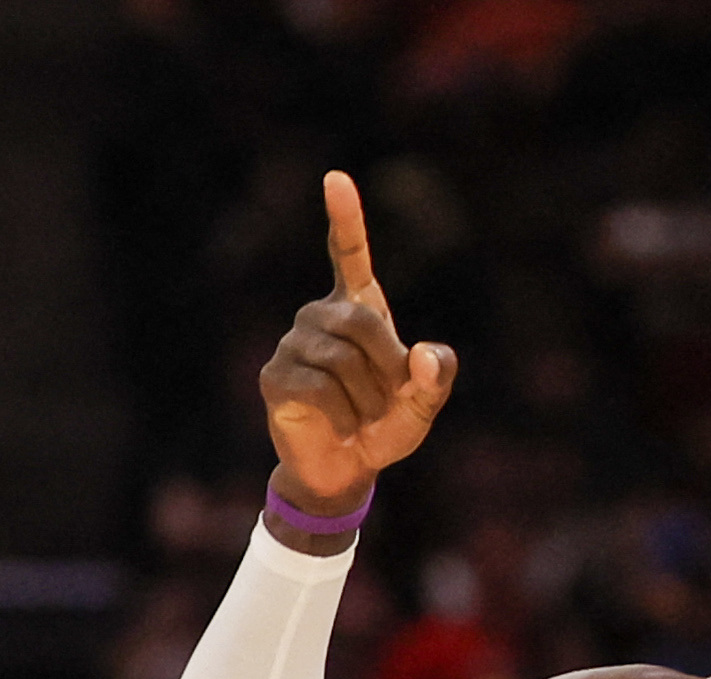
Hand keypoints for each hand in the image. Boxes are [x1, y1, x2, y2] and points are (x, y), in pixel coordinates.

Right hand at [259, 171, 456, 513]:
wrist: (345, 468)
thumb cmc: (384, 427)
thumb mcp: (423, 405)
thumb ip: (436, 378)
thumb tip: (424, 354)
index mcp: (358, 310)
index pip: (348, 255)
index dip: (344, 218)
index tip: (337, 178)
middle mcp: (319, 316)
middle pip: (364, 323)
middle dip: (388, 370)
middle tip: (387, 401)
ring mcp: (293, 343)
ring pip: (342, 361)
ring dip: (366, 400)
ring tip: (359, 416)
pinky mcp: (275, 376)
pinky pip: (320, 390)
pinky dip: (342, 416)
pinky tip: (336, 425)